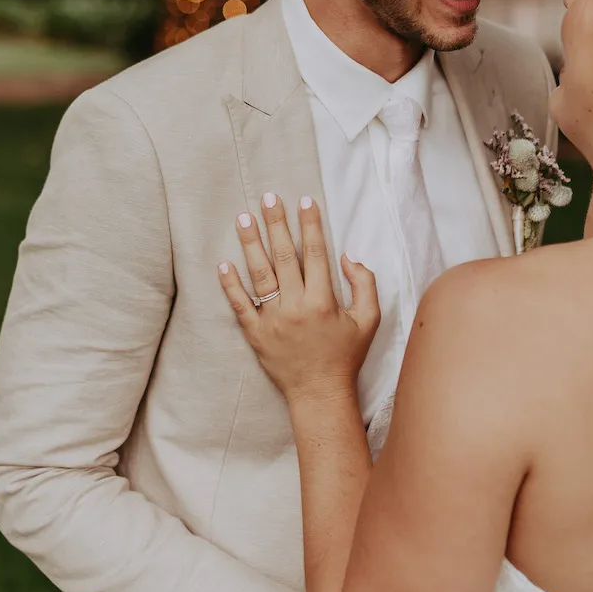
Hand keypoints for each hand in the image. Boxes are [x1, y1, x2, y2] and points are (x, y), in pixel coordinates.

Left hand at [218, 194, 378, 401]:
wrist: (319, 393)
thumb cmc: (345, 356)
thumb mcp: (369, 320)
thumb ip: (364, 284)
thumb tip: (347, 254)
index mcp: (323, 301)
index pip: (316, 253)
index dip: (310, 224)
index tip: (304, 200)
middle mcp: (296, 306)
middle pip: (284, 256)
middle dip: (277, 224)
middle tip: (268, 198)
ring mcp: (272, 320)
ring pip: (259, 274)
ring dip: (251, 244)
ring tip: (244, 218)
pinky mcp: (255, 333)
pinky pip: (240, 305)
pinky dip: (230, 284)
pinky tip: (223, 263)